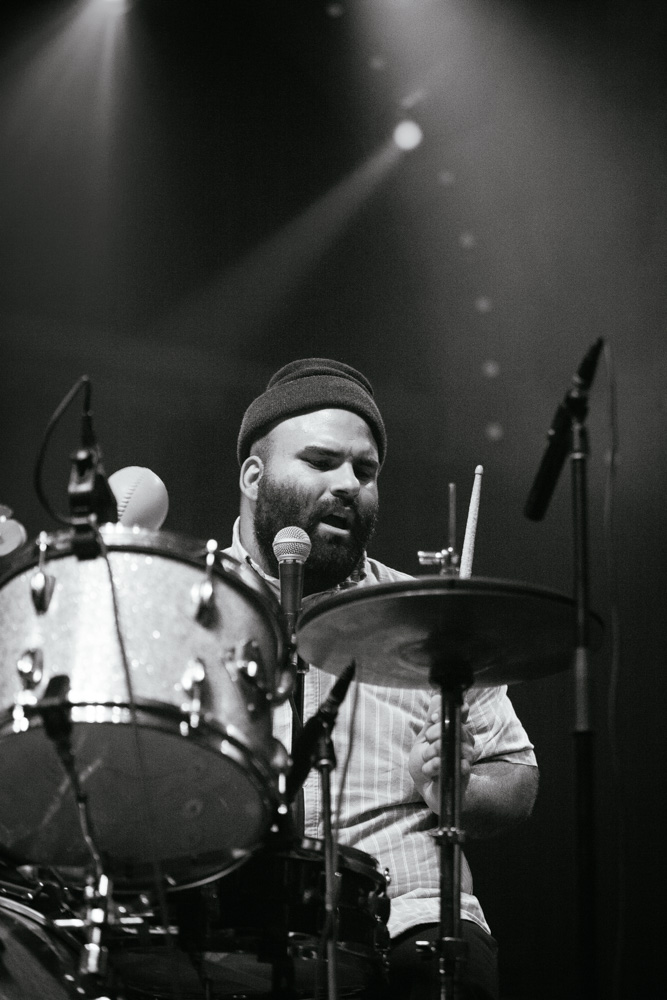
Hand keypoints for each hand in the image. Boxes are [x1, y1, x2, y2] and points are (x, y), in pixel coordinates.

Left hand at [409, 695, 474, 811]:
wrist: (429, 791)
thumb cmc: (428, 764)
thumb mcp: (424, 739)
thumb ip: (432, 720)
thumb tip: (438, 695)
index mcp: (456, 731)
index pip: (460, 713)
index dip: (448, 712)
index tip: (432, 718)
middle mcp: (465, 742)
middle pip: (456, 726)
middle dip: (436, 732)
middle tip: (427, 740)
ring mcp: (465, 758)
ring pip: (453, 744)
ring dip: (433, 751)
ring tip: (426, 759)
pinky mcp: (463, 774)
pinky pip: (450, 764)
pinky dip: (434, 766)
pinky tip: (429, 770)